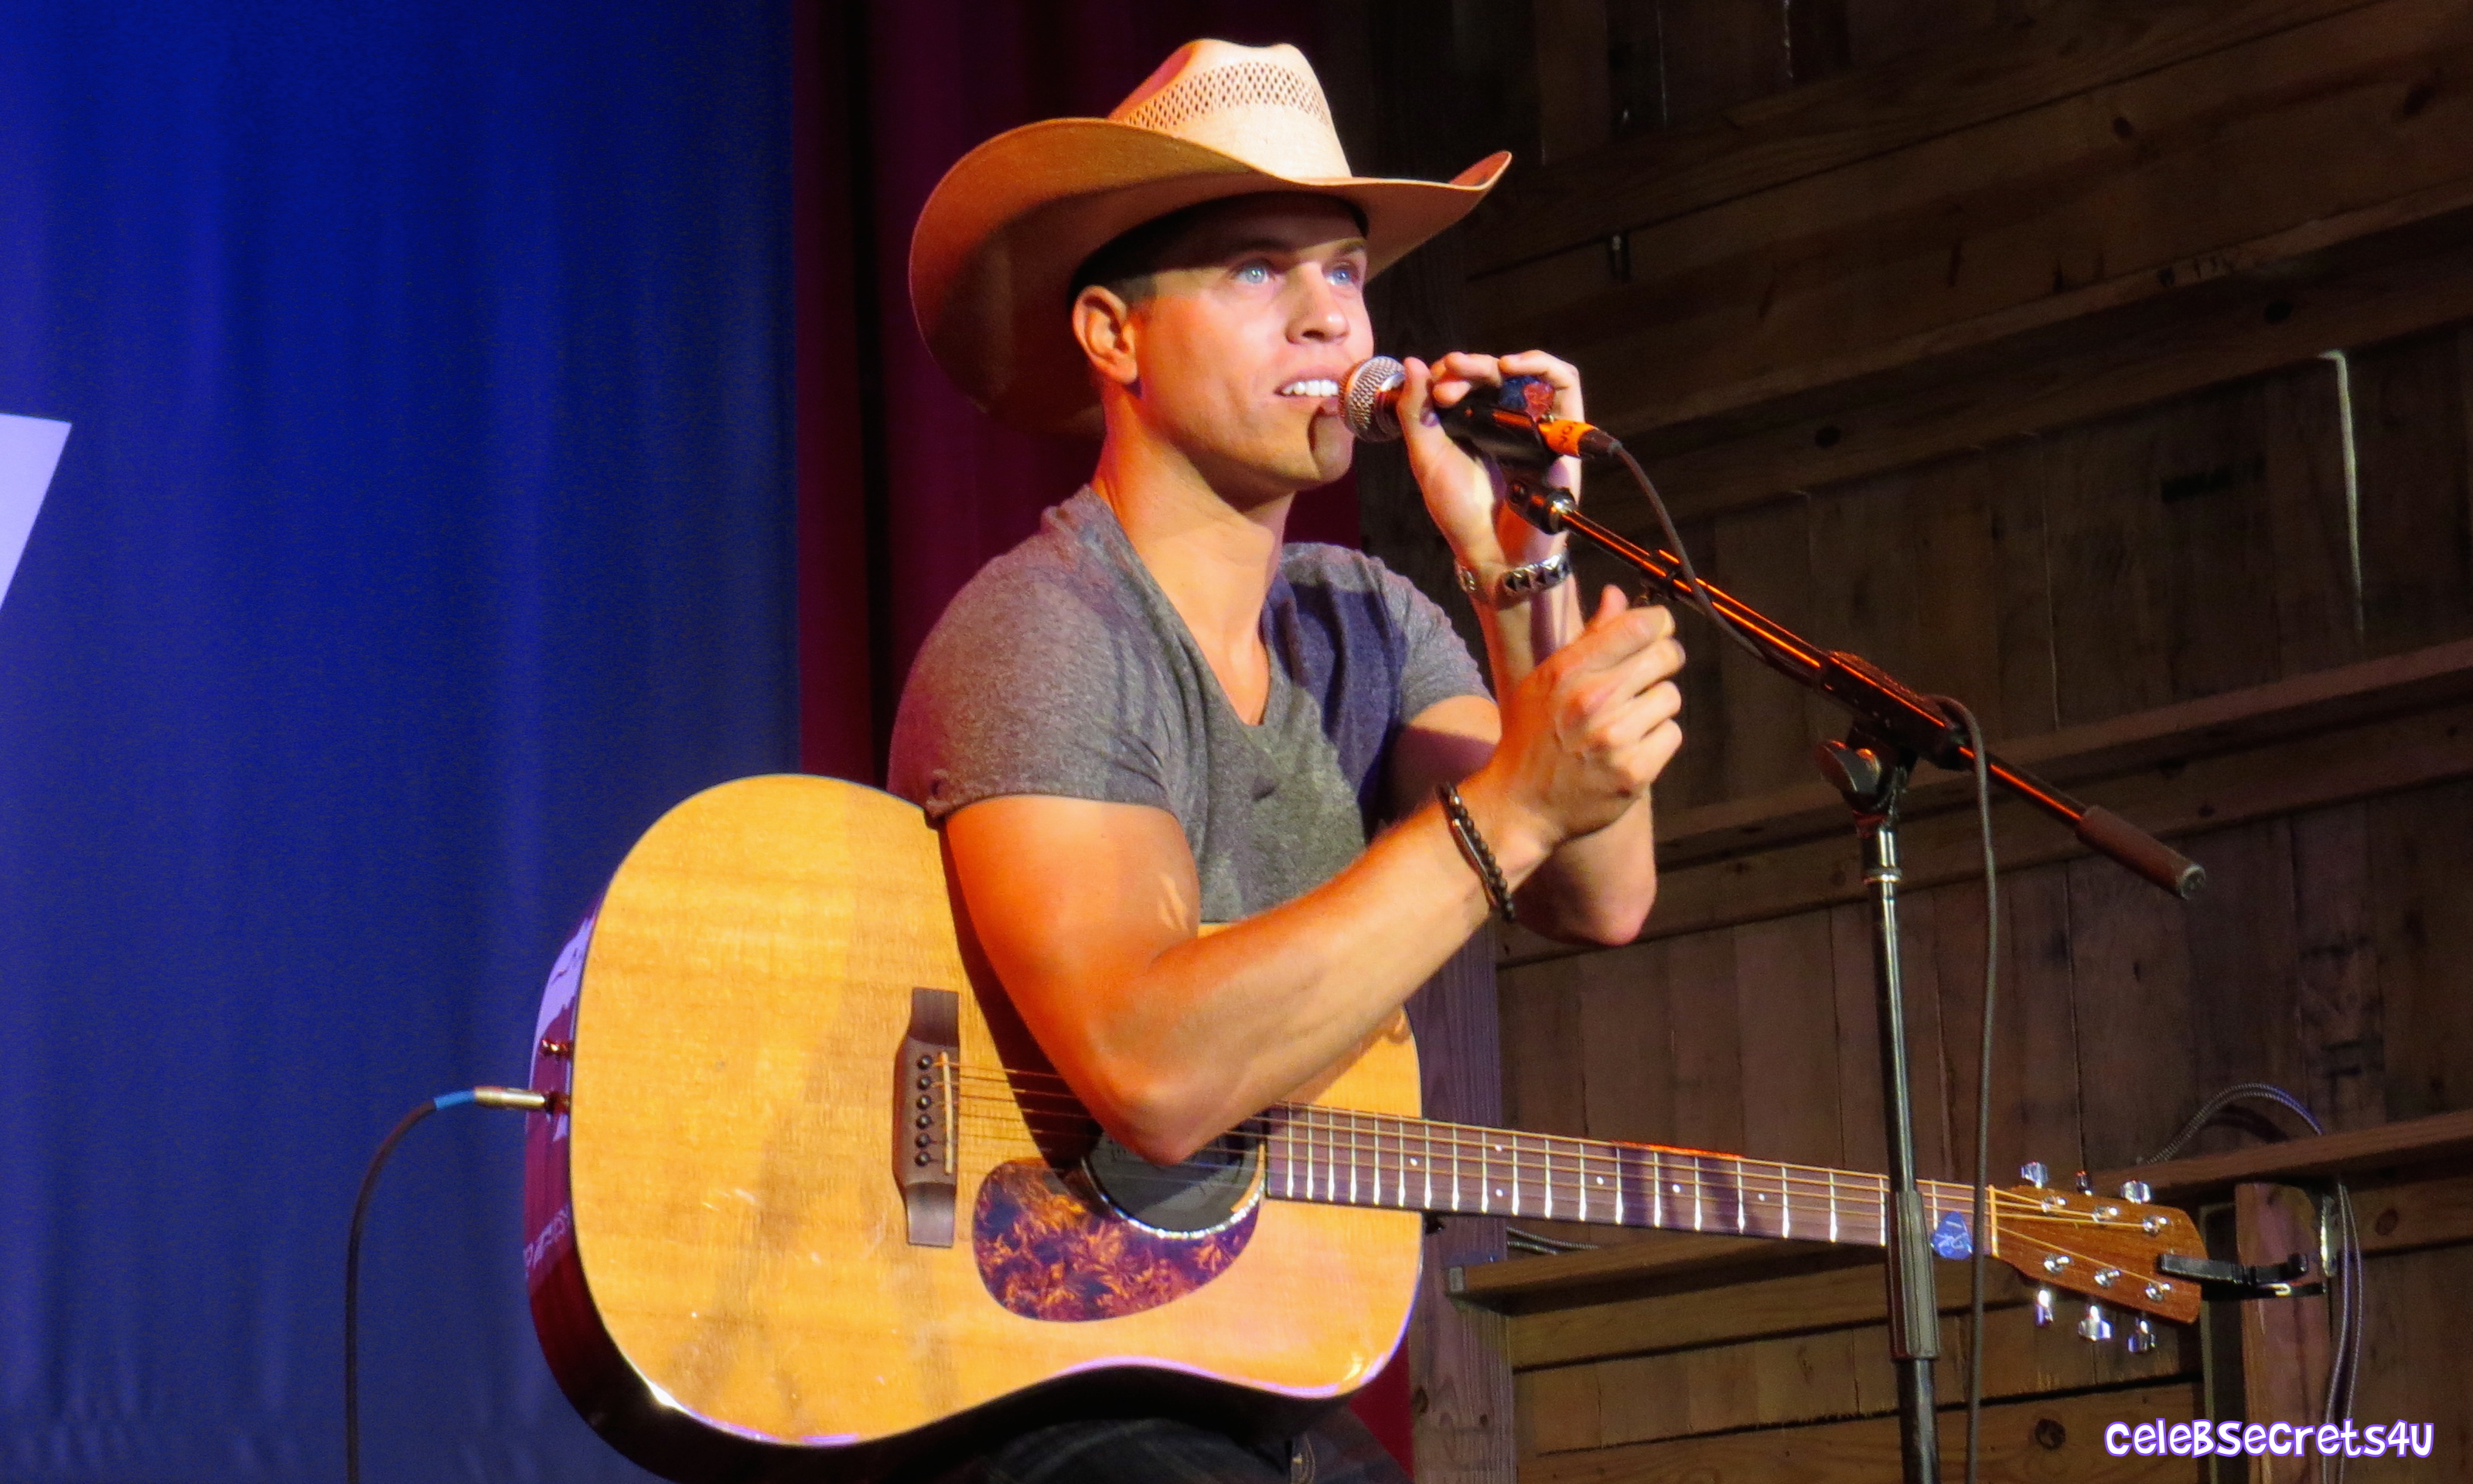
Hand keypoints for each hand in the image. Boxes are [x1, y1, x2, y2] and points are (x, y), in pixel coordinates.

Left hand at [1395, 350, 1585, 574]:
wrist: (1493, 549)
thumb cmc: (1459, 510)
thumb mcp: (1427, 458)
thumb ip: (1416, 412)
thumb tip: (1412, 362)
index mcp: (1470, 423)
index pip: (1464, 380)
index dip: (1448, 374)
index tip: (1433, 392)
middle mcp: (1503, 419)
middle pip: (1492, 373)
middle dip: (1467, 367)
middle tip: (1449, 378)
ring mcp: (1533, 424)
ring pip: (1525, 373)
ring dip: (1499, 361)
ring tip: (1476, 367)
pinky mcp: (1562, 432)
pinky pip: (1565, 386)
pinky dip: (1544, 366)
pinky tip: (1512, 366)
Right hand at [1461, 586, 1683, 858]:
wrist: (1520, 805)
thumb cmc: (1533, 737)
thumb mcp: (1547, 680)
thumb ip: (1588, 637)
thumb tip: (1617, 595)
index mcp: (1569, 670)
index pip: (1639, 626)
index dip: (1658, 625)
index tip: (1655, 634)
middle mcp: (1593, 700)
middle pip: (1666, 656)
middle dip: (1662, 664)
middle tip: (1645, 680)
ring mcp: (1615, 738)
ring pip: (1671, 697)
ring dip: (1656, 707)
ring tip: (1627, 722)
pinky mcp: (1634, 772)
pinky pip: (1672, 735)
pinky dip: (1657, 741)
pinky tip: (1631, 748)